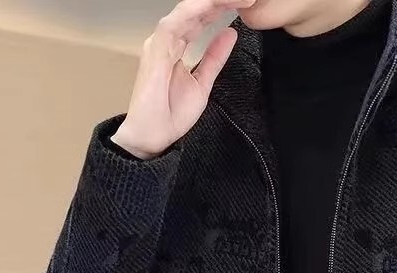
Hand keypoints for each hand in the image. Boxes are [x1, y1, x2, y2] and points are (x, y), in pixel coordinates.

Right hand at [110, 0, 255, 158]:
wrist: (153, 136)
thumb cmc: (171, 113)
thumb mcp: (203, 82)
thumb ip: (214, 57)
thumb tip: (229, 34)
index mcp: (176, 46)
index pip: (199, 19)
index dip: (219, 8)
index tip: (242, 4)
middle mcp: (167, 40)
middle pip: (194, 11)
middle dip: (217, 3)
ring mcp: (160, 44)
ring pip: (185, 12)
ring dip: (208, 4)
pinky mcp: (155, 52)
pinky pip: (173, 25)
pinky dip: (191, 13)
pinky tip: (207, 6)